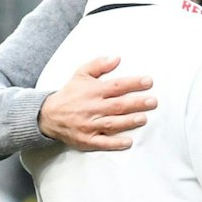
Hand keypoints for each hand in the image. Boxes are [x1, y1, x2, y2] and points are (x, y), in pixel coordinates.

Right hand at [37, 55, 155, 150]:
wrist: (49, 115)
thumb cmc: (69, 94)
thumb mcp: (80, 74)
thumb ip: (98, 65)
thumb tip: (116, 58)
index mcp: (93, 91)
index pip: (117, 86)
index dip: (133, 83)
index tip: (148, 82)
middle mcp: (93, 108)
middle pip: (118, 105)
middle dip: (137, 103)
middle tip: (153, 102)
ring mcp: (90, 125)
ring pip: (112, 123)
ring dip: (129, 121)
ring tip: (143, 118)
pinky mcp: (87, 140)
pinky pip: (102, 143)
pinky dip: (115, 143)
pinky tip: (128, 142)